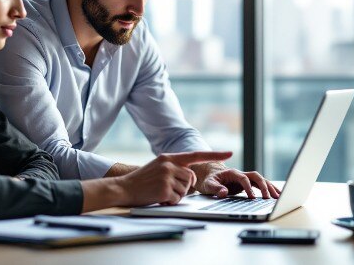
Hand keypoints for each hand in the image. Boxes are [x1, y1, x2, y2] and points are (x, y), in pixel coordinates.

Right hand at [117, 151, 232, 206]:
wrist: (123, 187)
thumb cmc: (141, 180)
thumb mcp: (158, 167)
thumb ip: (174, 167)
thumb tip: (190, 175)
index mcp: (169, 157)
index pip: (196, 155)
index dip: (214, 154)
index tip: (230, 153)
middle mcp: (169, 164)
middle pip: (191, 178)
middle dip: (183, 186)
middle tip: (166, 187)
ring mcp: (167, 176)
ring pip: (185, 189)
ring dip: (175, 194)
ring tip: (160, 191)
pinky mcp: (164, 188)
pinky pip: (177, 198)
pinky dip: (169, 201)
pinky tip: (158, 197)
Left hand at [192, 162, 280, 198]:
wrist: (210, 175)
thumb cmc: (209, 180)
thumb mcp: (208, 184)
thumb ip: (215, 188)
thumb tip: (224, 192)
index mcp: (232, 173)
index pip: (243, 178)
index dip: (248, 187)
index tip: (252, 197)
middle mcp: (241, 174)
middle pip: (255, 176)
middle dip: (263, 186)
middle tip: (268, 197)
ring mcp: (245, 178)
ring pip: (260, 180)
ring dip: (269, 187)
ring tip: (278, 197)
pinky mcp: (248, 183)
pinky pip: (260, 184)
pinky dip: (269, 188)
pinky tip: (277, 194)